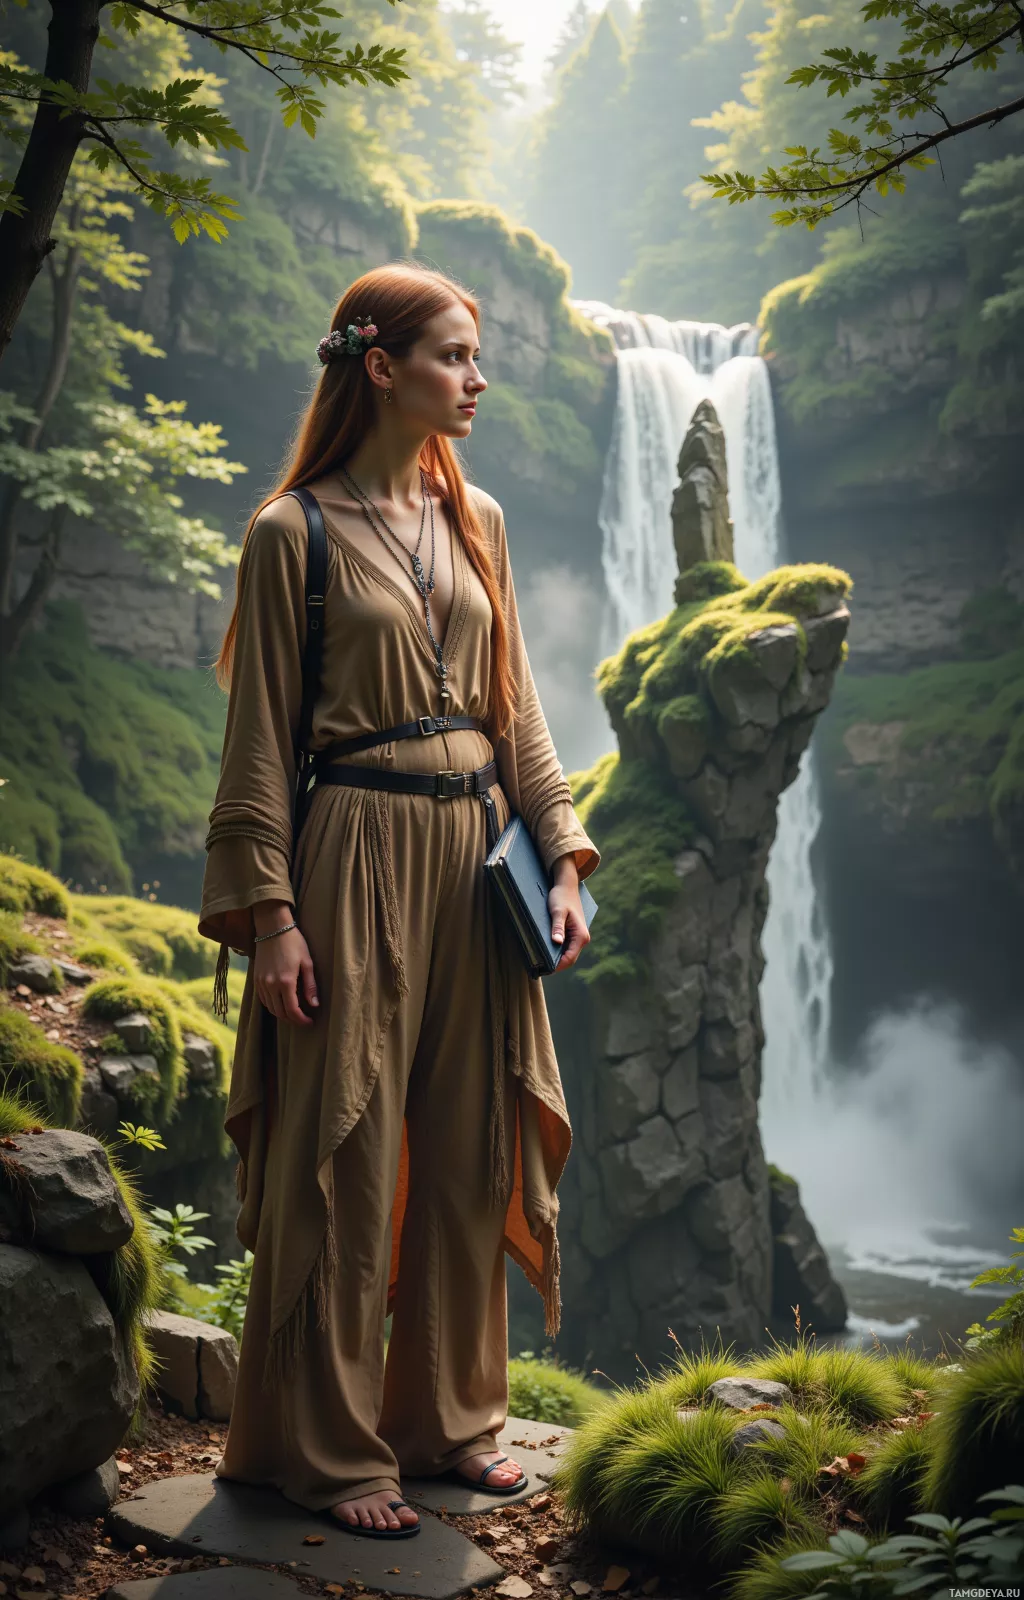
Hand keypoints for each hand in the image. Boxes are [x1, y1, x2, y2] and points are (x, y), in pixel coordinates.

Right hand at [253, 902, 318, 1025]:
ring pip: (270, 1008)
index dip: (301, 1020)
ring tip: (294, 1013)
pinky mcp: (256, 978)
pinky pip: (263, 999)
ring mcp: (261, 982)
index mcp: (285, 982)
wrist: (273, 927)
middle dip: (292, 1020)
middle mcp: (270, 985)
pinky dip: (272, 1005)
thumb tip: (315, 1005)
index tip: (310, 1022)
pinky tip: (281, 1002)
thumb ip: (310, 986)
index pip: (292, 1010)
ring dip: (282, 1014)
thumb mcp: (307, 962)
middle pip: (280, 1013)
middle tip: (303, 1020)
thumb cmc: (294, 942)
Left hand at [548, 858, 589, 973]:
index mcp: (581, 935)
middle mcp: (582, 938)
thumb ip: (558, 927)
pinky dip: (556, 950)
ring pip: (567, 953)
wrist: (566, 885)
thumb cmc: (562, 896)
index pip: (570, 958)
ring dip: (555, 957)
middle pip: (569, 958)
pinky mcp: (572, 934)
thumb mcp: (557, 911)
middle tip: (538, 966)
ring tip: (540, 959)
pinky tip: (544, 949)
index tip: (543, 969)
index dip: (557, 966)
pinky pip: (565, 946)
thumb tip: (557, 942)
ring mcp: (578, 936)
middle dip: (555, 963)